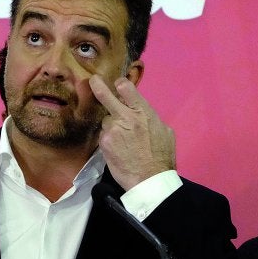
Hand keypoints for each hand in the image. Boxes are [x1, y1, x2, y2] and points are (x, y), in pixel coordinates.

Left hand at [89, 74, 175, 190]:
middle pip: (106, 96)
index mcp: (143, 112)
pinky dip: (109, 140)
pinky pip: (104, 136)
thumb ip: (150, 118)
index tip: (118, 84)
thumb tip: (144, 114)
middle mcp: (126, 117)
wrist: (150, 178)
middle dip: (98, 86)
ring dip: (112, 127)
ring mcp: (113, 130)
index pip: (127, 88)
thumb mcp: (164, 131)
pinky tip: (118, 150)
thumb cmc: (162, 156)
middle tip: (93, 80)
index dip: (121, 84)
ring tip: (122, 141)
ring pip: (107, 121)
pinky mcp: (104, 143)